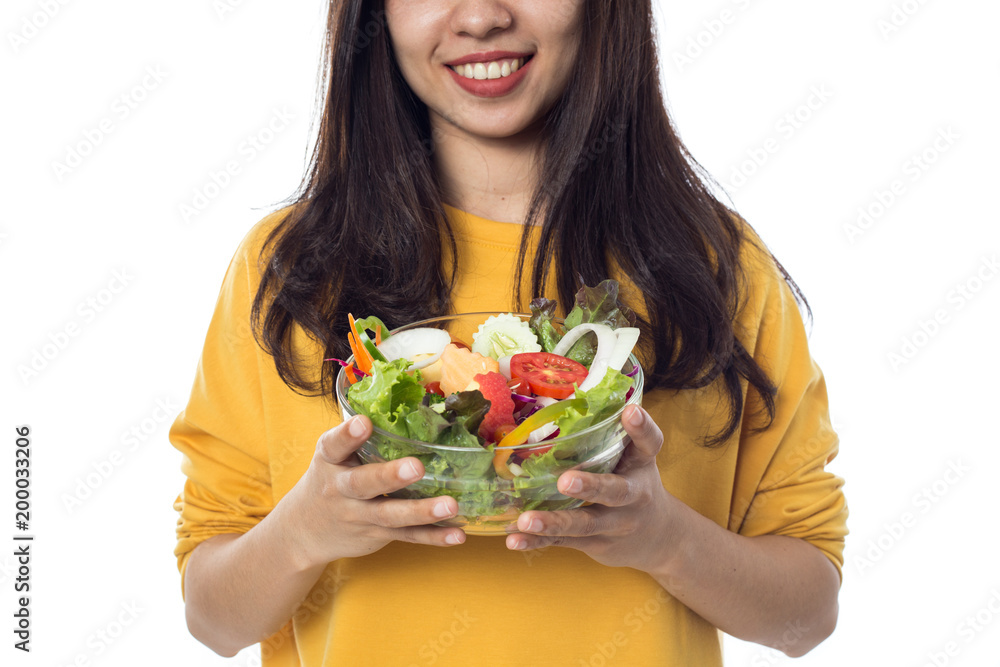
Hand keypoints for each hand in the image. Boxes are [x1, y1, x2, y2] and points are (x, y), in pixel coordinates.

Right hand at [281, 415, 465, 566]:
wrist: (304, 531)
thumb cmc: (330, 478)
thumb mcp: (333, 455)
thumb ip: (361, 437)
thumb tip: (407, 402)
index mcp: (330, 460)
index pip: (334, 445)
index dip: (348, 434)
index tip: (364, 423)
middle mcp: (341, 489)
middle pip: (363, 484)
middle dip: (389, 476)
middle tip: (416, 467)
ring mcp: (359, 515)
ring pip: (390, 515)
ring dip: (422, 511)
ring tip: (451, 505)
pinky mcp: (377, 534)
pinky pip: (407, 536)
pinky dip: (433, 537)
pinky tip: (457, 536)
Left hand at [505, 405, 680, 571]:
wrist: (660, 539)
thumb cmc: (635, 484)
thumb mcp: (634, 458)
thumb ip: (610, 433)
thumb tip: (567, 392)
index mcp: (641, 465)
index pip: (649, 444)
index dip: (642, 428)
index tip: (630, 411)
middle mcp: (633, 496)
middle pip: (615, 491)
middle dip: (592, 486)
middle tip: (566, 480)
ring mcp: (614, 524)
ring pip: (584, 523)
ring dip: (553, 522)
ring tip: (526, 520)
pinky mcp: (595, 543)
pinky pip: (564, 542)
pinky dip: (538, 542)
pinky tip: (514, 540)